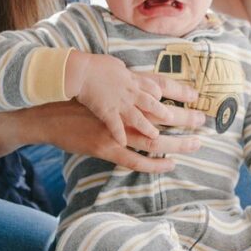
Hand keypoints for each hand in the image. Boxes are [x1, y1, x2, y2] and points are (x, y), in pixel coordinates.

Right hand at [40, 100, 201, 172]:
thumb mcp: (98, 88)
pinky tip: (169, 164)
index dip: (178, 92)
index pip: (157, 89)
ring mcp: (116, 131)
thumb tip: (134, 86)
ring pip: (155, 139)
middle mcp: (122, 111)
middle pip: (162, 114)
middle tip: (204, 121)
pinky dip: (155, 163)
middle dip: (185, 118)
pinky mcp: (107, 147)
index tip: (195, 95)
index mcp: (120, 93)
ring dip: (177, 142)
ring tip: (196, 144)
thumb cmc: (71, 99)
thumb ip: (117, 89)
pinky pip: (136, 159)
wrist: (46, 113)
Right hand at [69, 52, 167, 145]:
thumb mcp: (114, 64)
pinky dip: (120, 135)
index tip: (164, 100)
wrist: (79, 70)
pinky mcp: (106, 112)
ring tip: (155, 136)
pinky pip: (116, 126)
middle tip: (174, 119)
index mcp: (132, 79)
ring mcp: (119, 103)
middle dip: (164, 112)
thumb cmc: (94, 65)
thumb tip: (124, 71)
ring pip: (138, 118)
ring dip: (148, 128)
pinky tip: (124, 143)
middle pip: (151, 104)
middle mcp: (129, 92)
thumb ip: (122, 72)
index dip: (160, 94)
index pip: (153, 87)